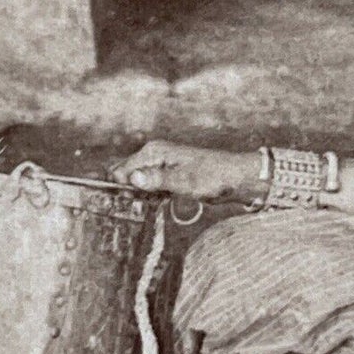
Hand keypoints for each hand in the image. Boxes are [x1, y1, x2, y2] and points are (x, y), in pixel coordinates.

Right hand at [108, 140, 249, 199]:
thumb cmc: (211, 176)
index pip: (121, 170)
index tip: (134, 200)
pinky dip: (151, 195)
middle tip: (146, 201)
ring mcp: (160, 165)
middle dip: (129, 190)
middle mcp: (153, 155)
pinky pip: (149, 186)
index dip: (123, 188)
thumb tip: (133, 178)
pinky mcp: (167, 175)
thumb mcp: (182, 181)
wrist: (233, 178)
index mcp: (153, 152)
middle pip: (125, 174)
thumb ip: (156, 180)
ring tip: (157, 200)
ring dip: (141, 194)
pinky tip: (161, 200)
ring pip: (136, 182)